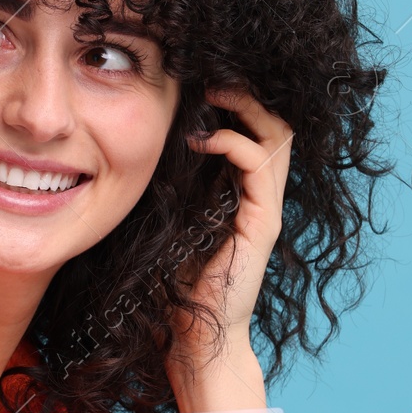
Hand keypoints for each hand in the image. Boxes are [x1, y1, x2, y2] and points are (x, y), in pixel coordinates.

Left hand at [173, 87, 293, 369]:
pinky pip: (259, 165)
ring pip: (277, 137)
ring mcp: (265, 208)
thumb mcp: (167, 220)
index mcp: (240, 193)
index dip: (236, 102)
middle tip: (213, 78)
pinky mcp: (262, 222)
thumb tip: (134, 149)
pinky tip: (203, 141)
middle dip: (248, 94)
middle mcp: (260, 196)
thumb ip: (168, 188)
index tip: (201, 83)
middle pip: (276, 125)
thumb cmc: (173, 281)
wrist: (193, 334)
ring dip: (246, 107)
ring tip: (213, 94)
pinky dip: (234, 142)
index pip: (255, 131)